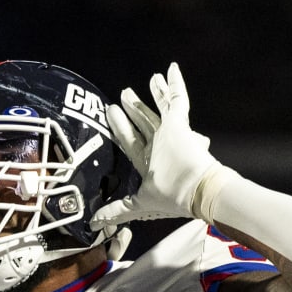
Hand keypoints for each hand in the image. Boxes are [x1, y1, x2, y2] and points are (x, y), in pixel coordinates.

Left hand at [93, 62, 228, 228]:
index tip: (110, 113)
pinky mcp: (180, 124)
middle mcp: (160, 147)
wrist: (197, 190)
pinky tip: (170, 68)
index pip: (130, 142)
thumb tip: (94, 223)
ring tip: (150, 79)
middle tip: (123, 95)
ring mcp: (172, 134)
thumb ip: (117, 211)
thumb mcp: (138, 203)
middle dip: (134, 110)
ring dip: (153, 95)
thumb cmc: (172, 197)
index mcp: (150, 163)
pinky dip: (175, 84)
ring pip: (160, 109)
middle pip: (144, 123)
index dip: (120, 129)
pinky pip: (178, 99)